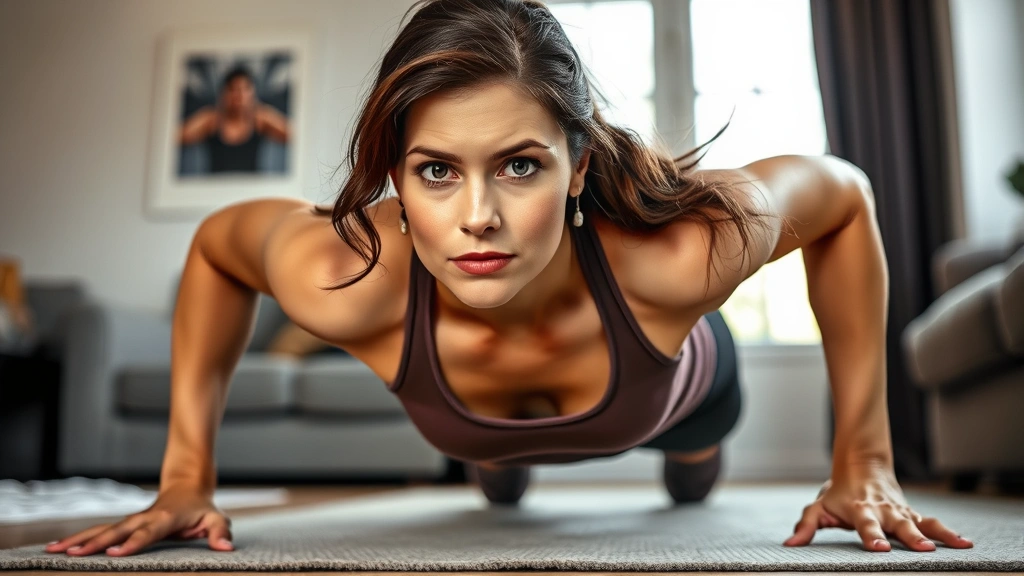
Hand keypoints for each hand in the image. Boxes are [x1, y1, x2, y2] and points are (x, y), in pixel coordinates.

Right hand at [44, 485, 233, 556]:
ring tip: (53, 551)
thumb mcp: (216, 518)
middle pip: (117, 531)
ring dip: (78, 540)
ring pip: (101, 529)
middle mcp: (144, 518)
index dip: (134, 542)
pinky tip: (56, 548)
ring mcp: (130, 520)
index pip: (148, 533)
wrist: (187, 486)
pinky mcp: (123, 524)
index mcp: (165, 519)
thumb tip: (227, 547)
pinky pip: (98, 531)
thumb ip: (220, 532)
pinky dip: (78, 538)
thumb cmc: (202, 508)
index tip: (117, 553)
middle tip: (73, 555)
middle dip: (95, 543)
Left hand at [783, 461, 973, 551]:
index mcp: (860, 510)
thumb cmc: (838, 491)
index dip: (872, 537)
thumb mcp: (818, 507)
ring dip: (938, 534)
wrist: (860, 463)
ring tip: (958, 545)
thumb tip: (790, 544)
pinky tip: (966, 543)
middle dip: (910, 537)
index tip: (880, 548)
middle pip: (898, 524)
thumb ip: (805, 526)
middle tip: (923, 549)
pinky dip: (948, 532)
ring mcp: (900, 511)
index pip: (867, 526)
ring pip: (921, 522)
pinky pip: (932, 523)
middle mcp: (883, 510)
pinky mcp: (911, 514)